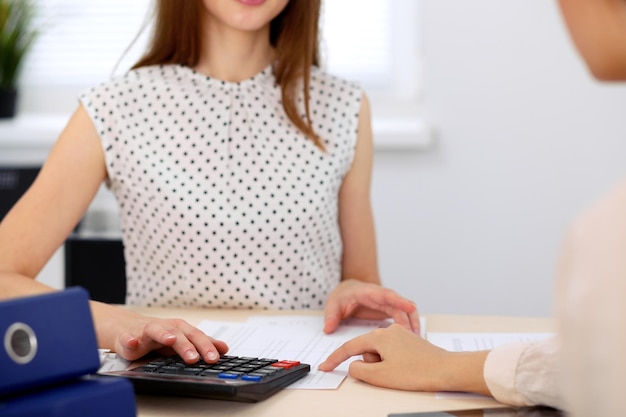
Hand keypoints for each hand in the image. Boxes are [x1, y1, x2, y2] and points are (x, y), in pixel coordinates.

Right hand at [112, 316, 228, 363]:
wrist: (128, 328)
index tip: (216, 357)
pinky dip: (129, 339)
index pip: (196, 337)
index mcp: (180, 329)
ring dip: (164, 335)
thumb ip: (201, 344)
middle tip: (195, 358)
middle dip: (187, 345)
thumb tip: (224, 348)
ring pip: (156, 331)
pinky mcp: (128, 337)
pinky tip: (132, 342)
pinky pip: (128, 338)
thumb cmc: (158, 336)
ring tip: (170, 340)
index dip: (206, 346)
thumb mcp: (181, 339)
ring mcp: (147, 331)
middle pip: (179, 334)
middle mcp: (166, 328)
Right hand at [318, 324, 489, 393]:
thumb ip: (359, 371)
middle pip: (367, 349)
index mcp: (379, 336)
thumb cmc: (416, 373)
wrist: (447, 370)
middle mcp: (389, 330)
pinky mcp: (410, 342)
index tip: (324, 367)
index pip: (350, 347)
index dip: (335, 359)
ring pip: (380, 352)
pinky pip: (392, 353)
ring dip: (383, 364)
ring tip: (399, 372)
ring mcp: (401, 335)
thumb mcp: (380, 376)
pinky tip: (406, 370)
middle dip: (370, 364)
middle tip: (386, 374)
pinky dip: (392, 363)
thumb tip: (354, 366)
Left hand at [323, 279, 419, 334]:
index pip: (387, 295)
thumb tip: (328, 329)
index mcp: (370, 292)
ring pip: (406, 312)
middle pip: (401, 304)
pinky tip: (412, 340)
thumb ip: (331, 315)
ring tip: (416, 340)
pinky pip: (404, 318)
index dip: (399, 301)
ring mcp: (389, 304)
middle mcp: (383, 297)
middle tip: (415, 334)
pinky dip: (408, 327)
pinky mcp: (391, 311)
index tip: (411, 307)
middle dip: (410, 317)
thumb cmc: (343, 296)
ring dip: (412, 324)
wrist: (349, 291)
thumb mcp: (333, 304)